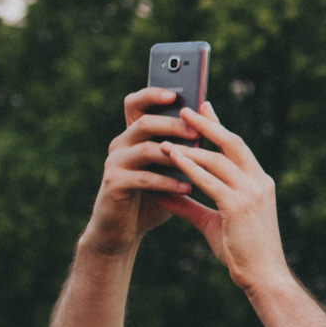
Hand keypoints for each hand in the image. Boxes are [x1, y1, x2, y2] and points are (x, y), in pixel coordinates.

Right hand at [78, 87, 201, 256]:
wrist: (123, 231)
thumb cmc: (153, 197)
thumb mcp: (171, 169)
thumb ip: (185, 146)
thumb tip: (212, 119)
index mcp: (133, 135)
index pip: (137, 103)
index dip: (152, 95)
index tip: (175, 94)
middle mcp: (120, 143)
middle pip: (144, 122)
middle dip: (172, 124)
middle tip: (196, 131)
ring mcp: (114, 162)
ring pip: (144, 148)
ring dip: (174, 154)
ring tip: (197, 159)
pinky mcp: (113, 184)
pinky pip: (143, 178)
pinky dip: (167, 182)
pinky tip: (187, 188)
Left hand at [162, 104, 292, 293]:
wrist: (263, 276)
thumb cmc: (242, 252)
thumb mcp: (212, 222)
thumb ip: (189, 204)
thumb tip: (162, 191)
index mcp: (259, 183)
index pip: (237, 147)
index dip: (219, 126)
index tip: (203, 107)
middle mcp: (259, 182)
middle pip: (232, 143)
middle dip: (207, 124)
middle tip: (185, 108)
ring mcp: (251, 193)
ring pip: (218, 159)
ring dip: (191, 146)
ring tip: (167, 135)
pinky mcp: (239, 206)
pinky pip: (210, 181)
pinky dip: (190, 167)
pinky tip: (173, 159)